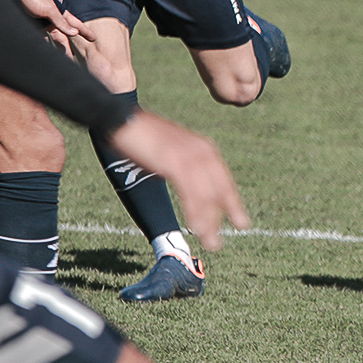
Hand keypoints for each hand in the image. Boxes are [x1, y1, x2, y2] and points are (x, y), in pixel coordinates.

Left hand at [17, 0, 94, 55]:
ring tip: (64, 60)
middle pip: (66, 36)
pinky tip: (49, 55)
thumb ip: (61, 22)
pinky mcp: (34, 28)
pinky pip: (42, 40)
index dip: (85, 31)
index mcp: (61, 14)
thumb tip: (74, 33)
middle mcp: (55, 21)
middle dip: (71, 47)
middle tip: (77, 58)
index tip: (94, 38)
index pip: (76, 24)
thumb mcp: (49, 9)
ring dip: (60, 49)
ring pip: (56, 40)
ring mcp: (45, 25)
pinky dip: (46, 47)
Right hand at [108, 111, 249, 250]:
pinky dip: (195, 212)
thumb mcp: (169, 154)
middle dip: (229, 212)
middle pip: (220, 188)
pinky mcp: (175, 163)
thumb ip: (181, 169)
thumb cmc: (141, 138)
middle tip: (233, 234)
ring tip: (212, 242)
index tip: (241, 221)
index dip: (232, 202)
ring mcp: (190, 157)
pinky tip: (197, 228)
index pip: (223, 180)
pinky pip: (191, 193)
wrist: (122, 120)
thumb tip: (185, 188)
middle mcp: (201, 152)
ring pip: (207, 195)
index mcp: (203, 149)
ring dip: (210, 221)